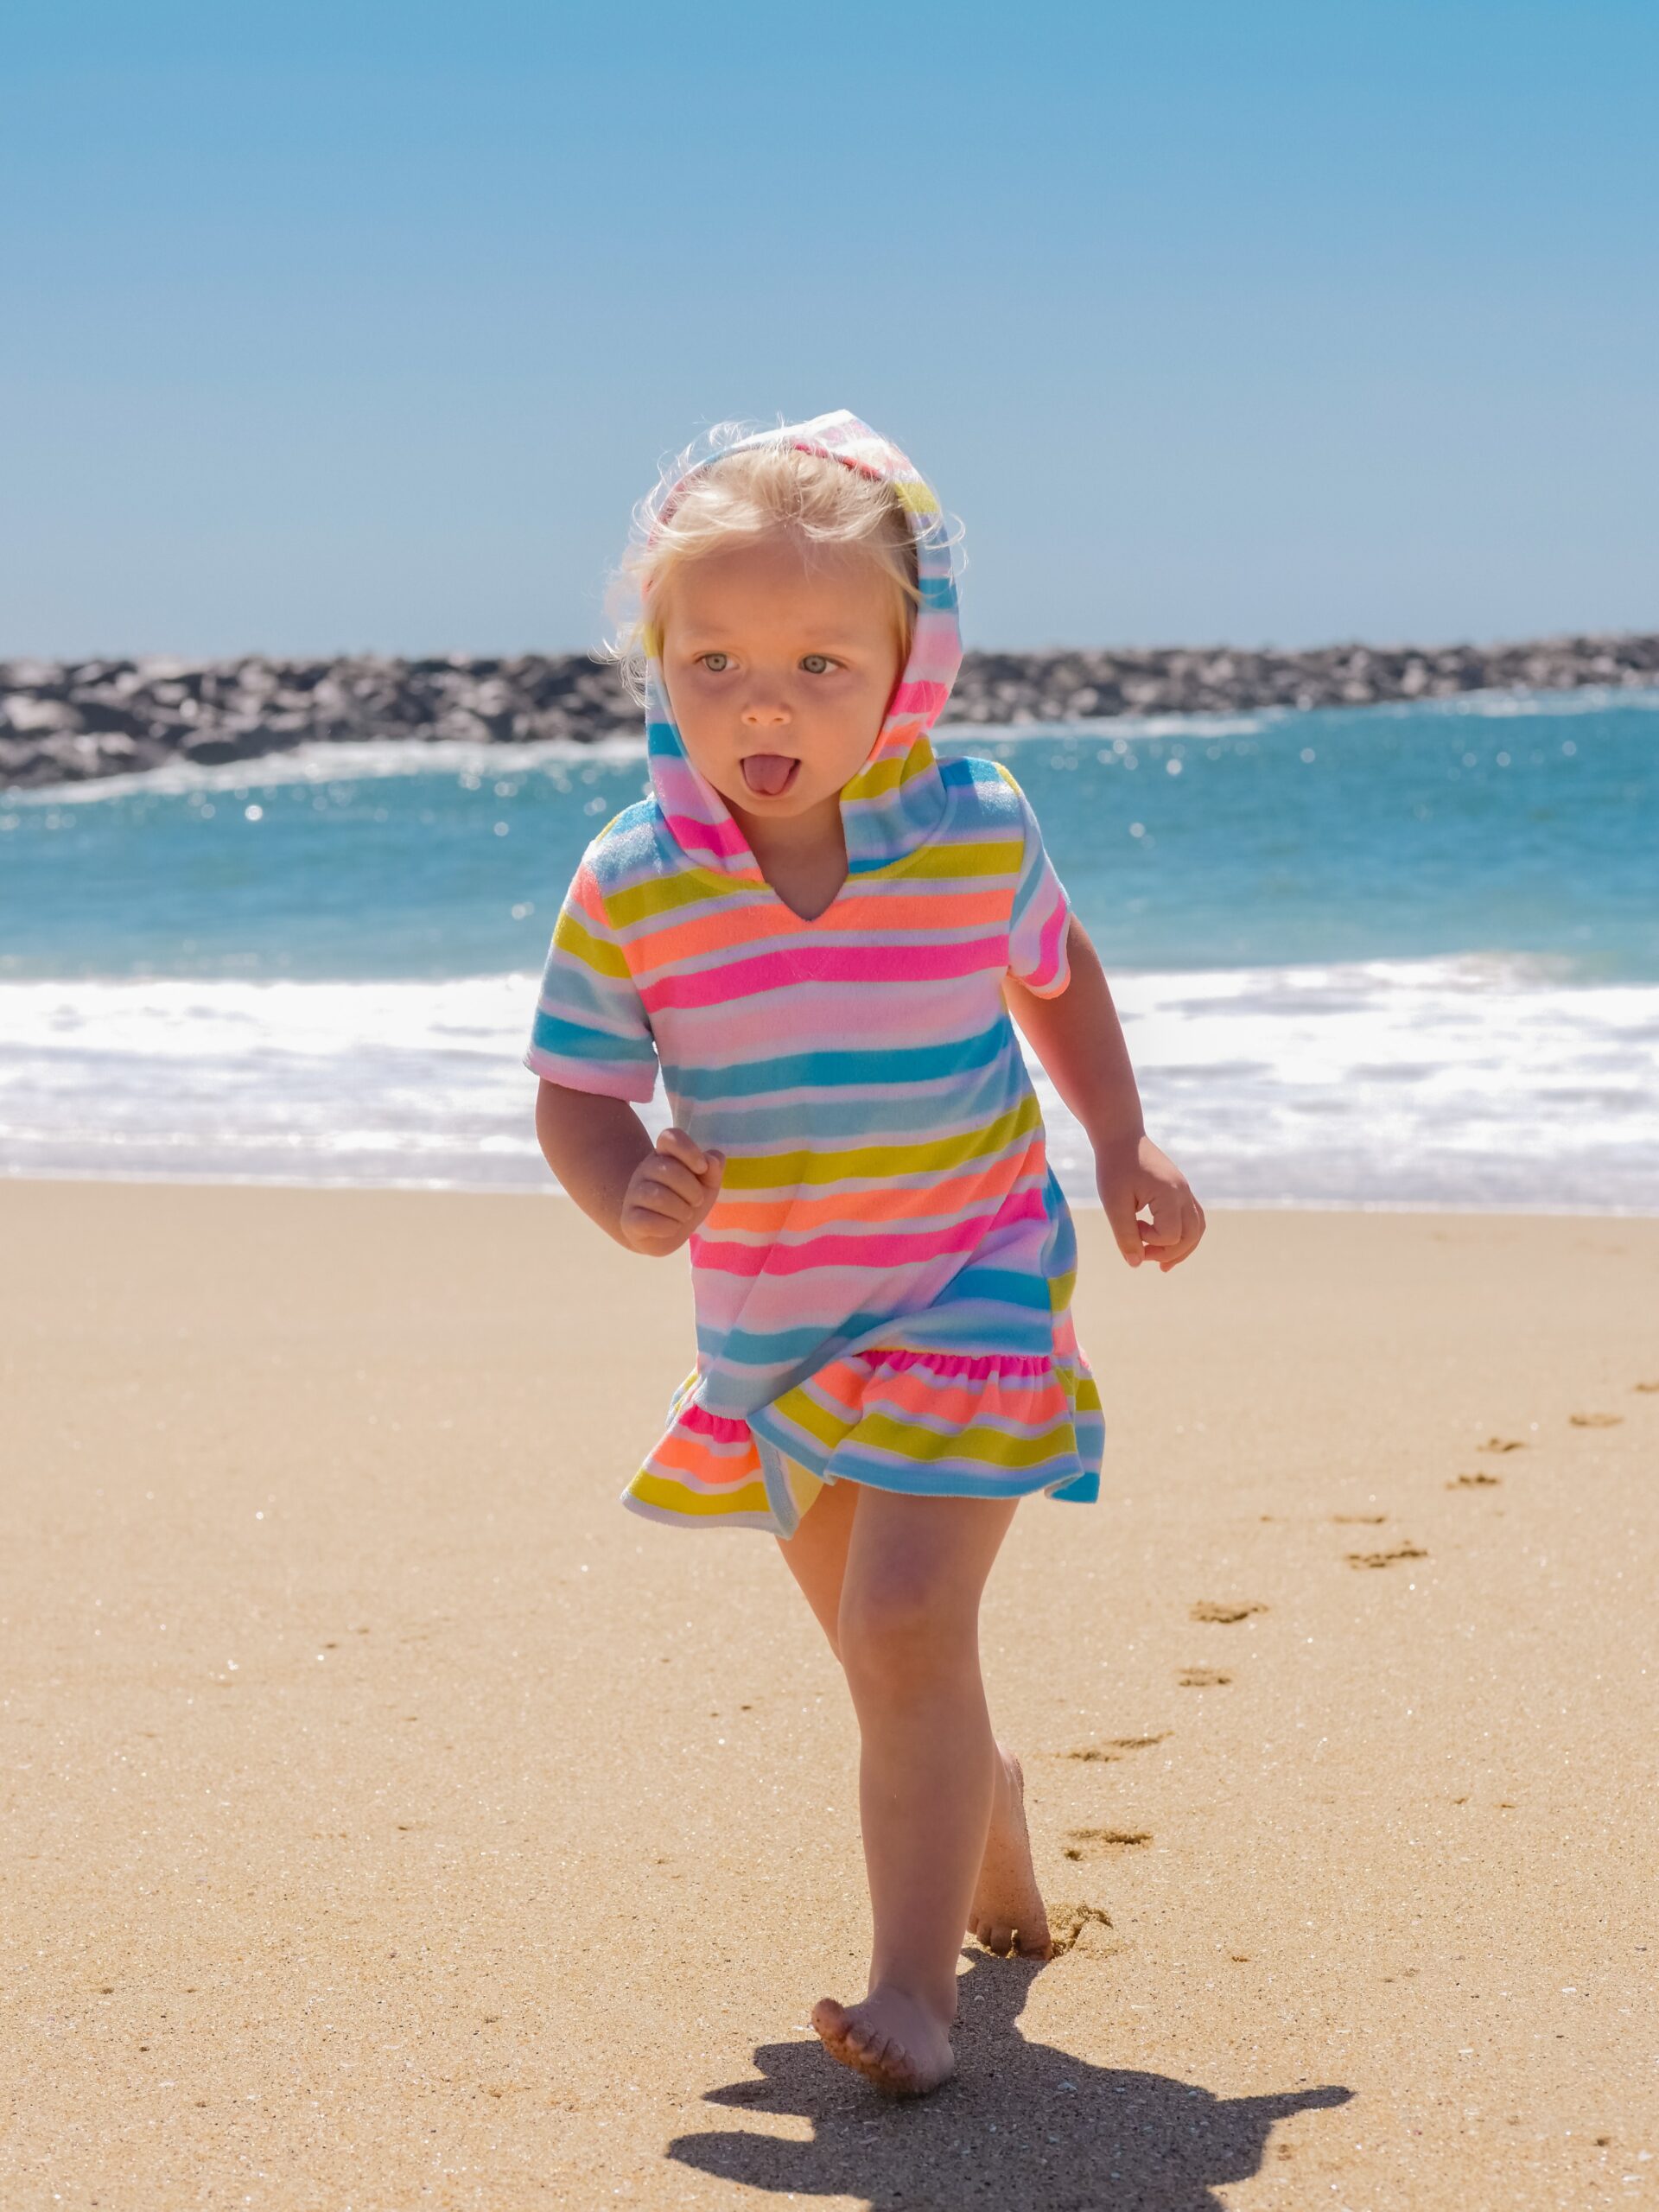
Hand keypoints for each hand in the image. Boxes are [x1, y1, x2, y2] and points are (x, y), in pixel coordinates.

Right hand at [619, 1127, 724, 1255]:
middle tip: (696, 1201)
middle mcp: (645, 1170)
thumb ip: (713, 1170)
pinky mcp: (629, 1219)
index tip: (702, 1168)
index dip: (688, 1149)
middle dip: (692, 1190)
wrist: (664, 1233)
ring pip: (658, 1196)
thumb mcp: (706, 1185)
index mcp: (664, 1156)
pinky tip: (671, 1227)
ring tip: (685, 1215)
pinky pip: (649, 1221)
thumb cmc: (686, 1202)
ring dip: (682, 1211)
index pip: (669, 1137)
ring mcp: (634, 1194)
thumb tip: (712, 1161)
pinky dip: (669, 1227)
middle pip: (668, 1169)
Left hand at [1094, 1130, 1204, 1272]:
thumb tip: (1136, 1264)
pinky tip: (1165, 1245)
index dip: (1150, 1240)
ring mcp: (1185, 1191)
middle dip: (1168, 1253)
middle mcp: (1183, 1193)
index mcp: (1169, 1194)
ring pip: (1197, 1229)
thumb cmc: (1114, 1167)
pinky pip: (1193, 1219)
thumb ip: (1125, 1234)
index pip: (1171, 1235)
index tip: (1130, 1226)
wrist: (1121, 1137)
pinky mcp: (1180, 1190)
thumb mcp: (1113, 1203)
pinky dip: (1184, 1236)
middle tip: (1141, 1254)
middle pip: (1191, 1236)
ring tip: (1162, 1264)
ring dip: (1182, 1249)